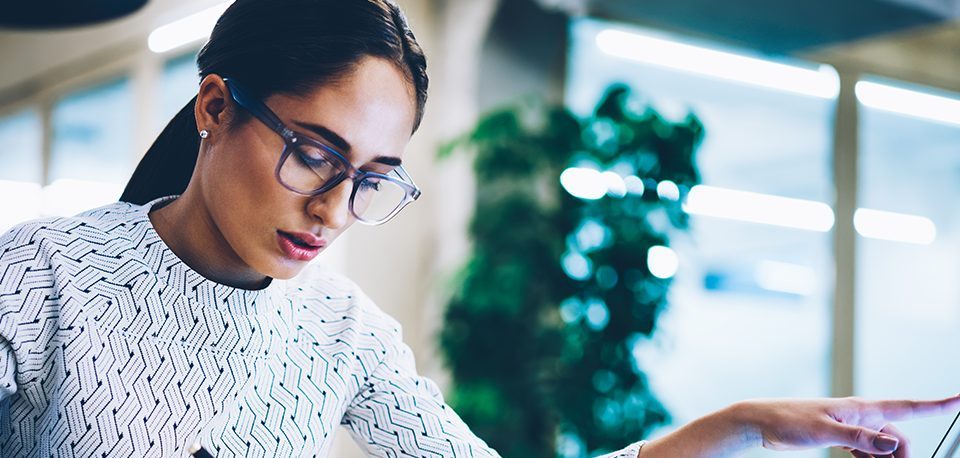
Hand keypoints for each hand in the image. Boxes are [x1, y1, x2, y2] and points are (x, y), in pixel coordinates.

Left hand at [738, 394, 959, 456]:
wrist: (760, 422)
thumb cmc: (787, 420)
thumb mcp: (824, 431)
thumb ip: (859, 438)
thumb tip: (892, 443)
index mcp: (860, 408)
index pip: (907, 406)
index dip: (936, 404)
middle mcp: (860, 415)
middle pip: (897, 438)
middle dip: (901, 456)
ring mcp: (850, 426)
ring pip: (883, 446)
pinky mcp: (839, 437)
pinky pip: (867, 450)